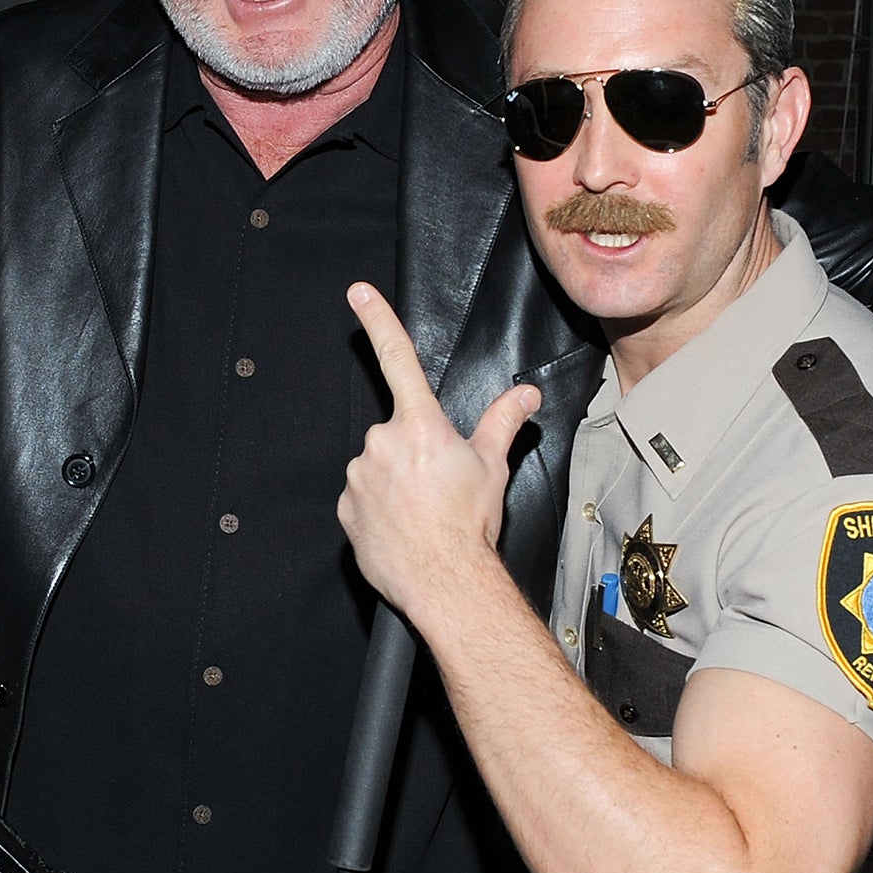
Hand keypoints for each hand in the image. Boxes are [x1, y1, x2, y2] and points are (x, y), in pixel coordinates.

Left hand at [337, 282, 540, 625]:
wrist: (445, 581)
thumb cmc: (470, 523)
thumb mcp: (492, 466)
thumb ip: (502, 421)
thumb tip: (526, 393)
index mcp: (418, 424)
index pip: (398, 359)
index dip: (378, 320)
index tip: (358, 292)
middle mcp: (381, 442)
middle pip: (395, 434)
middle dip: (413, 453)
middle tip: (439, 487)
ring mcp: (358, 475)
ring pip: (377, 467)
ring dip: (395, 482)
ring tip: (422, 513)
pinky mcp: (345, 508)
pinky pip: (362, 498)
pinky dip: (379, 509)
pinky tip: (402, 528)